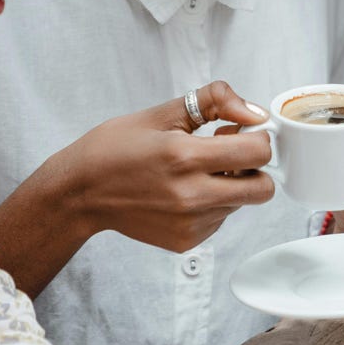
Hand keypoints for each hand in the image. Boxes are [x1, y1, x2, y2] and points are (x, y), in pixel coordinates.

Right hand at [46, 80, 275, 252]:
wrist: (80, 192)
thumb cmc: (117, 147)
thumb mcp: (164, 112)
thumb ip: (216, 101)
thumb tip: (254, 112)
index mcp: (185, 157)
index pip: (258, 151)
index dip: (256, 136)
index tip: (240, 129)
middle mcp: (191, 196)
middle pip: (263, 188)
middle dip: (254, 166)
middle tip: (229, 152)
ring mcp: (190, 224)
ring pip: (242, 203)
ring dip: (232, 185)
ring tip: (196, 170)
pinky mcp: (186, 242)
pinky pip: (221, 220)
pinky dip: (213, 204)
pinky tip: (184, 191)